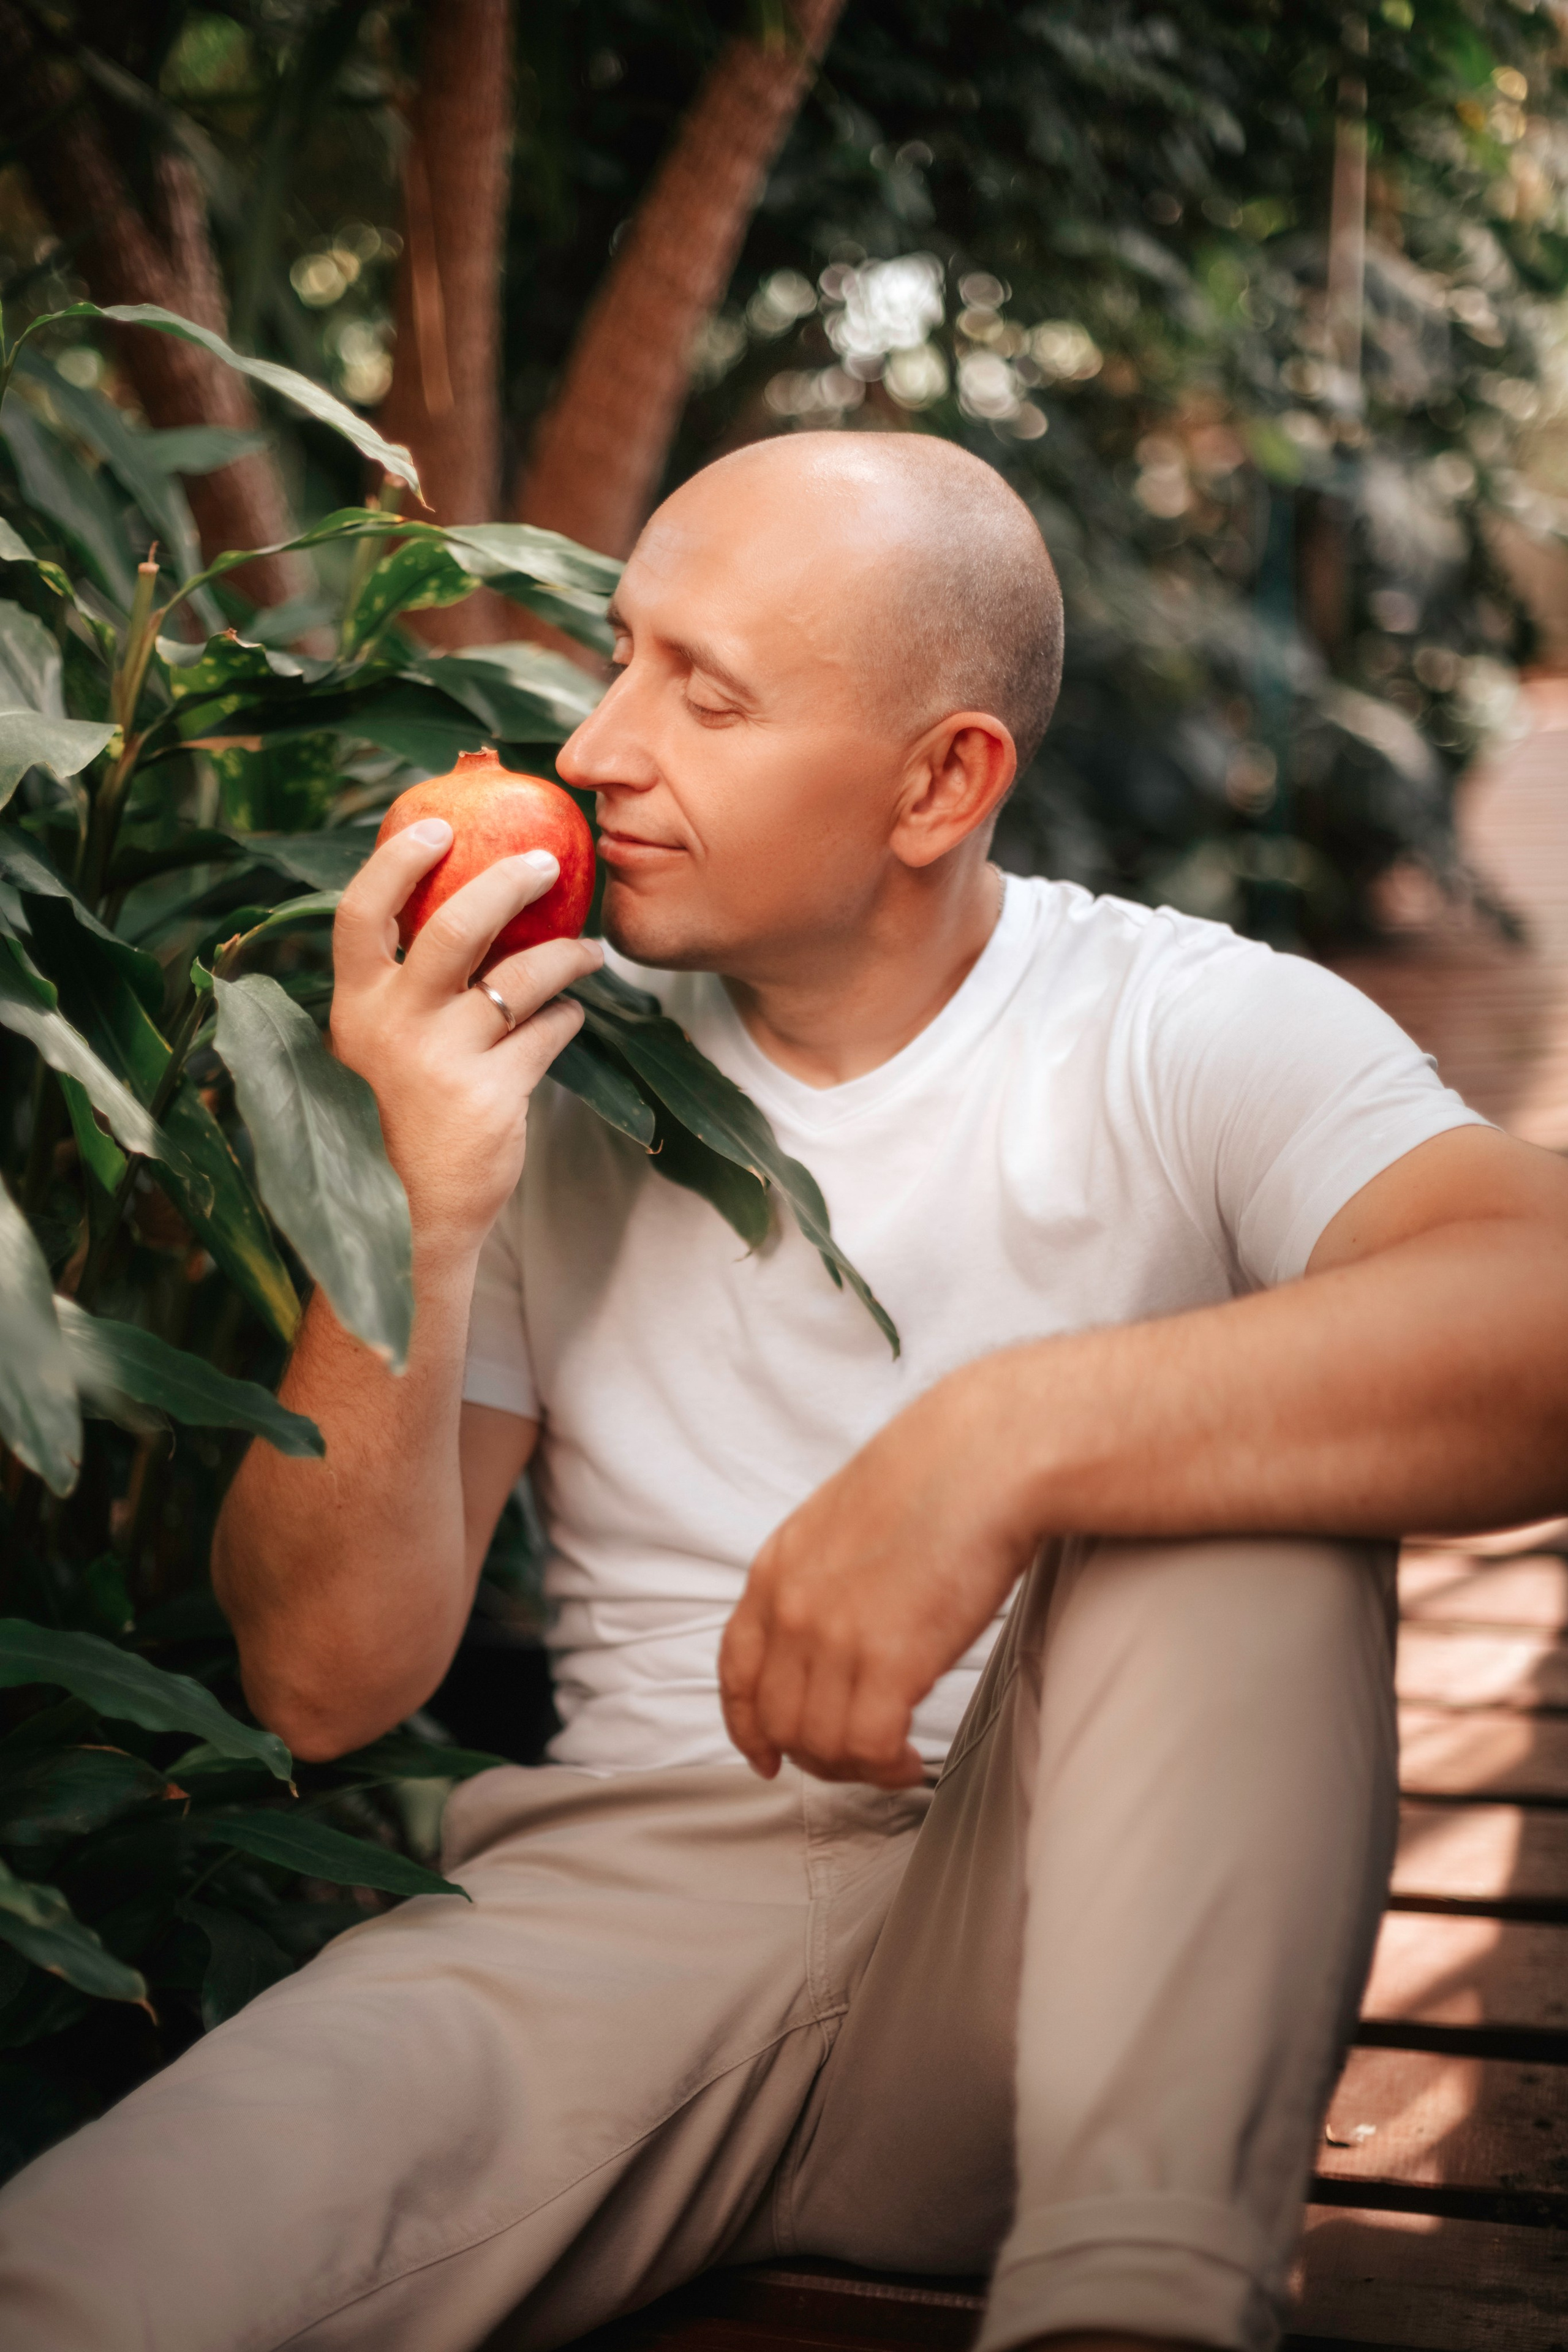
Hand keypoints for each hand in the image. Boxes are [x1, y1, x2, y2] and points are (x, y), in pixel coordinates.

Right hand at [329, 817, 603, 1248]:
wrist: (409, 1216)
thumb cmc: (399, 1118)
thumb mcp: (379, 1049)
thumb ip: (406, 989)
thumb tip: (467, 909)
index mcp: (355, 1006)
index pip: (360, 913)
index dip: (396, 861)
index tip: (437, 825)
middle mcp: (392, 1026)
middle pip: (456, 926)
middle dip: (510, 882)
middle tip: (549, 863)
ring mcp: (442, 1060)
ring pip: (522, 977)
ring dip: (566, 954)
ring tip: (588, 953)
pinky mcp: (492, 1095)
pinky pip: (548, 1032)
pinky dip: (566, 1017)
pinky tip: (567, 1016)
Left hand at [718, 1367, 1038, 1785]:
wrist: (983, 1459)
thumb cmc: (936, 1476)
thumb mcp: (844, 1517)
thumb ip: (823, 1574)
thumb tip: (840, 1621)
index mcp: (777, 1570)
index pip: (737, 1669)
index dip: (746, 1725)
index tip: (764, 1752)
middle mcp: (792, 1608)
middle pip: (775, 1720)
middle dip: (813, 1755)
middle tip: (855, 1759)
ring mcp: (834, 1638)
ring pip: (817, 1745)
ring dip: (854, 1768)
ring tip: (891, 1761)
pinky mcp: (888, 1662)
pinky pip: (867, 1749)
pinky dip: (886, 1769)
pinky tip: (909, 1760)